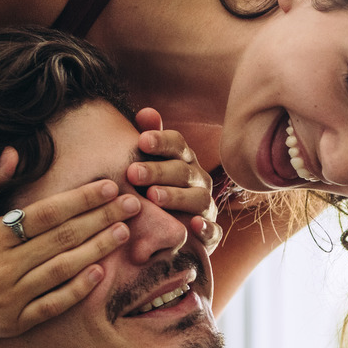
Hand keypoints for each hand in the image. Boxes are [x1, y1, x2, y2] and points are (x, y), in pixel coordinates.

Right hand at [0, 148, 140, 343]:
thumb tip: (14, 153)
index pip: (46, 213)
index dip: (81, 199)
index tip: (109, 186)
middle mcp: (1, 267)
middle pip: (63, 239)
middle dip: (102, 219)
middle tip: (133, 203)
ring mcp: (8, 297)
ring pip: (63, 270)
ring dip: (98, 249)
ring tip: (124, 231)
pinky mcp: (11, 322)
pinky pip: (52, 306)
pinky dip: (77, 290)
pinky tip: (100, 273)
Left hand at [128, 108, 220, 252]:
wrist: (168, 232)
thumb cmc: (153, 192)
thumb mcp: (147, 166)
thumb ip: (149, 141)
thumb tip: (146, 112)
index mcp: (184, 161)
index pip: (177, 145)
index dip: (161, 141)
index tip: (141, 140)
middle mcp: (198, 180)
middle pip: (183, 171)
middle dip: (158, 171)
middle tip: (133, 173)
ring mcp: (205, 208)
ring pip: (198, 199)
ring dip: (176, 197)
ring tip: (153, 197)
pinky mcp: (210, 234)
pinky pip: (213, 231)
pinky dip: (206, 228)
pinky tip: (193, 225)